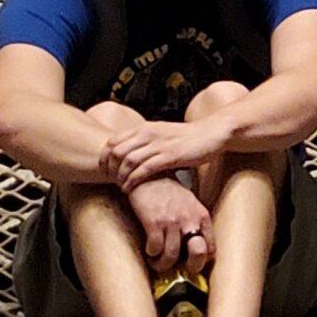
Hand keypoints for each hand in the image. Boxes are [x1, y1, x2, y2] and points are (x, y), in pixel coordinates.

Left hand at [103, 118, 230, 188]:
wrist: (212, 133)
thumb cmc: (189, 137)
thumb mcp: (162, 134)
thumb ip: (146, 141)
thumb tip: (130, 154)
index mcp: (145, 128)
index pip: (112, 141)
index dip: (104, 157)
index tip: (105, 170)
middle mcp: (149, 134)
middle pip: (116, 151)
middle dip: (109, 169)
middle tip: (111, 181)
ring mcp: (159, 145)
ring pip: (128, 161)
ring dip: (121, 177)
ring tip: (121, 186)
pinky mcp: (170, 156)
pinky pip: (144, 169)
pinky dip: (133, 181)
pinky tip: (130, 188)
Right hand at [125, 178, 212, 275]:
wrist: (149, 175)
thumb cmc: (169, 191)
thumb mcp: (190, 203)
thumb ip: (195, 221)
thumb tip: (196, 245)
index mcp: (202, 215)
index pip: (211, 247)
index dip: (203, 260)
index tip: (193, 264)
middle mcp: (190, 219)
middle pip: (197, 254)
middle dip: (189, 267)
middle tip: (180, 271)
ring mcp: (172, 221)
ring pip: (172, 256)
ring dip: (163, 264)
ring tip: (158, 262)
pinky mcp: (154, 222)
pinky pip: (155, 248)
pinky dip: (151, 254)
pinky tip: (149, 251)